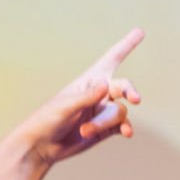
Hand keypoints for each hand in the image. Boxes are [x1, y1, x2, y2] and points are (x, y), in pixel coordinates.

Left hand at [19, 28, 144, 168]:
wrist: (40, 147)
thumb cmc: (47, 120)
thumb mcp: (65, 106)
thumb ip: (86, 97)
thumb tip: (106, 84)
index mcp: (88, 81)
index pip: (111, 59)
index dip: (126, 45)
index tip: (140, 32)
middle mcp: (98, 94)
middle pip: (123, 87)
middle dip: (129, 91)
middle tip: (135, 98)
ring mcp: (102, 112)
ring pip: (119, 112)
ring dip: (104, 122)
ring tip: (85, 131)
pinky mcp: (104, 130)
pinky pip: (122, 125)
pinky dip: (125, 128)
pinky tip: (127, 133)